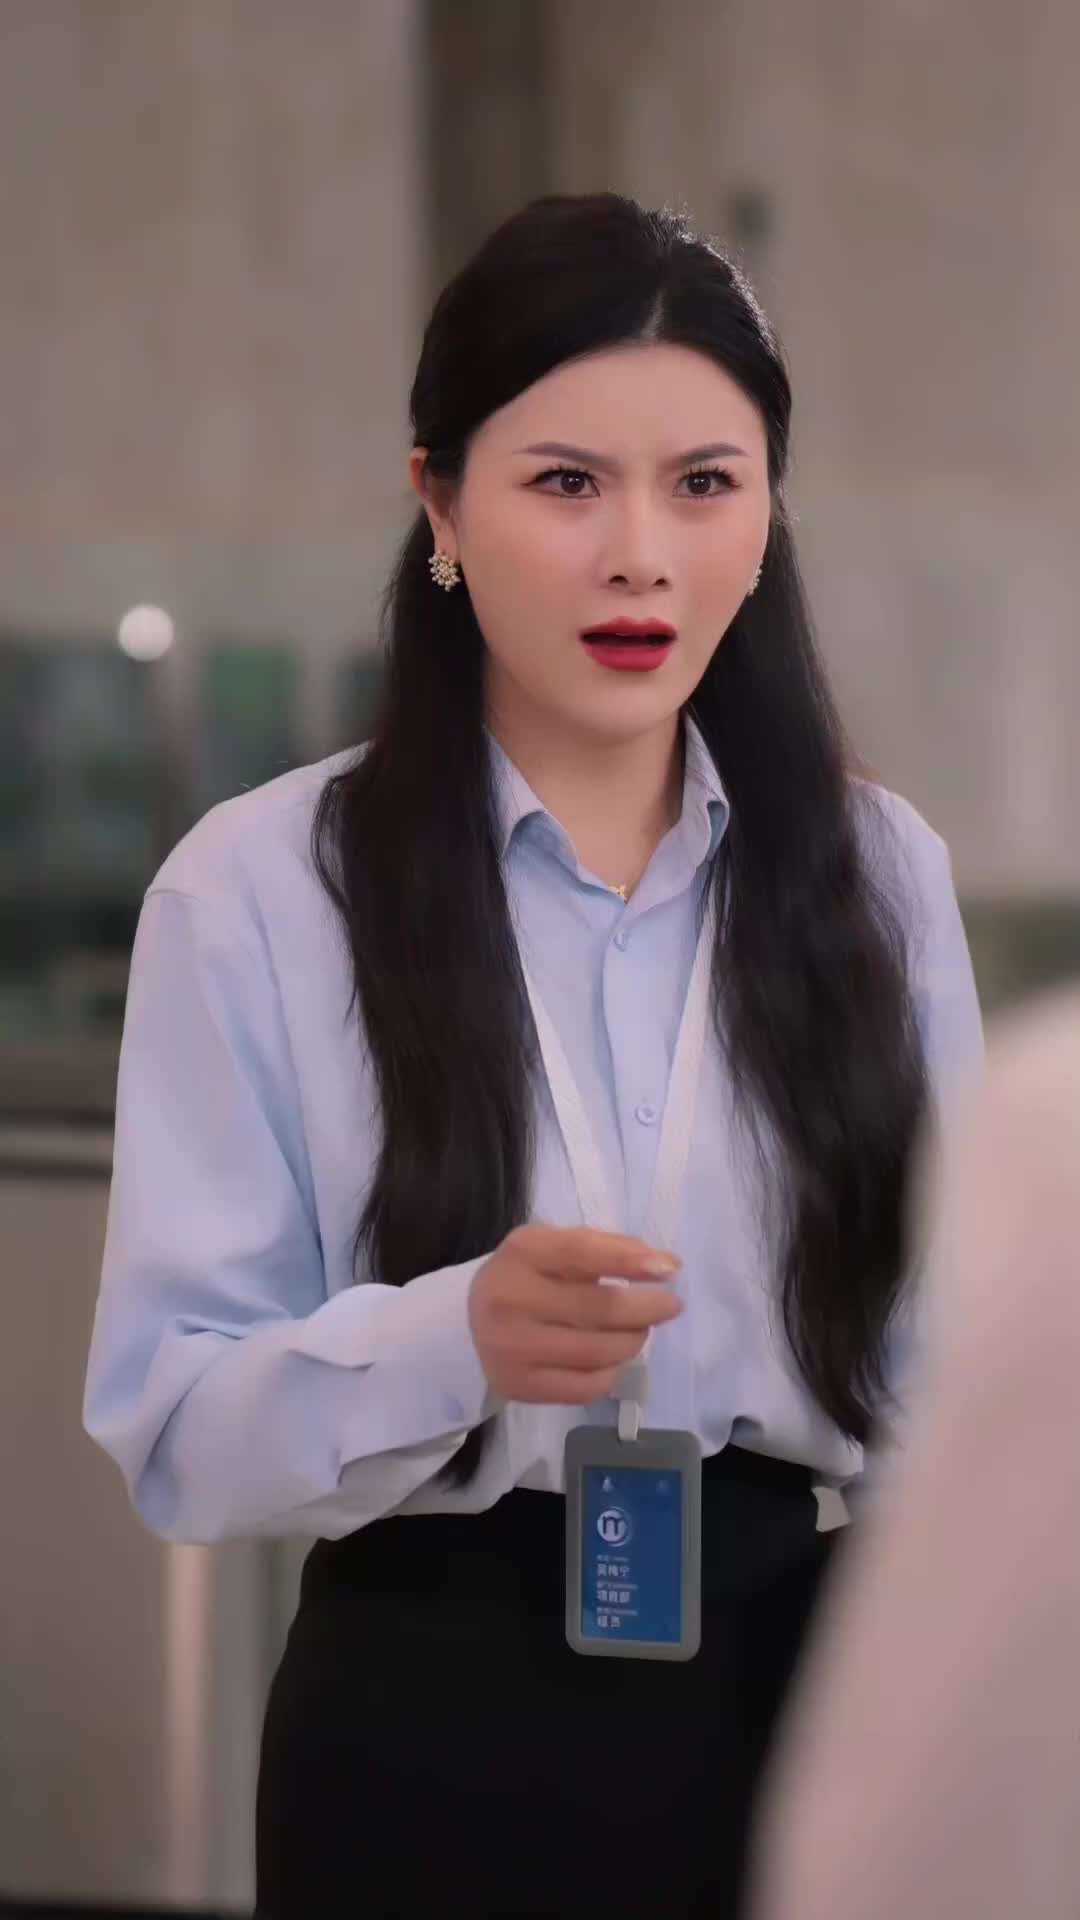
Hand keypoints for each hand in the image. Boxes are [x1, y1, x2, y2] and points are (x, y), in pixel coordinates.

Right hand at [468, 1224, 682, 1405]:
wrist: (470, 1324)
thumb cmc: (528, 1276)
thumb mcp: (556, 1248)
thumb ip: (607, 1249)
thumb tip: (667, 1265)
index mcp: (522, 1252)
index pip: (581, 1253)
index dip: (629, 1261)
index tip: (670, 1269)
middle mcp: (510, 1299)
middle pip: (597, 1309)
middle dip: (646, 1309)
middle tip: (669, 1306)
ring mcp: (511, 1348)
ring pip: (597, 1352)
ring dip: (633, 1341)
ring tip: (638, 1331)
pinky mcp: (518, 1385)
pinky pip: (586, 1387)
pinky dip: (612, 1372)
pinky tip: (613, 1358)